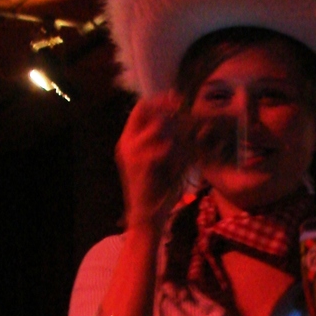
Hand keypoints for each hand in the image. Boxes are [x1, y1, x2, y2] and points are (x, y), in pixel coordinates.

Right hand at [116, 90, 193, 228]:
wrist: (148, 216)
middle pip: (146, 110)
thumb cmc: (160, 189)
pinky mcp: (140, 164)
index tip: (178, 99)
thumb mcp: (168, 159)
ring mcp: (131, 153)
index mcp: (130, 140)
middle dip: (167, 110)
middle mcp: (126, 143)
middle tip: (184, 113)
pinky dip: (177, 153)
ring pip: (158, 127)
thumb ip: (172, 138)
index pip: (141, 108)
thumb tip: (189, 119)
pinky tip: (180, 164)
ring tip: (182, 152)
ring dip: (175, 135)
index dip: (161, 100)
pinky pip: (164, 146)